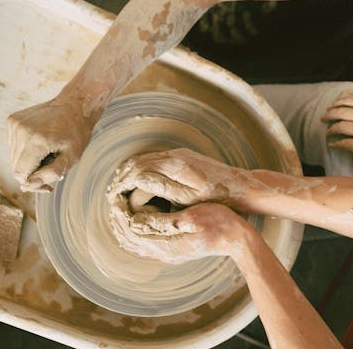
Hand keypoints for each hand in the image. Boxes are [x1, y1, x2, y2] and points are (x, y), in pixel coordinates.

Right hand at [7, 99, 94, 191]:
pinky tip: (40, 141)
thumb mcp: (72, 157)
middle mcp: (21, 131)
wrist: (74, 105)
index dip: (32, 183)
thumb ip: (51, 173)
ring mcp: (14, 124)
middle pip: (16, 166)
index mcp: (37, 140)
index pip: (20, 173)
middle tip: (51, 167)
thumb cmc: (76, 134)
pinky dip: (24, 149)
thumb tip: (27, 186)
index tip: (47, 184)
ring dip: (28, 160)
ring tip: (47, 152)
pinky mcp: (12, 120)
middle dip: (31, 172)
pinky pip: (13, 145)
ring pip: (13, 157)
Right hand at [107, 148, 256, 209]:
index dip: (122, 183)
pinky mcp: (184, 158)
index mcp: (174, 165)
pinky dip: (142, 171)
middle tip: (111, 194)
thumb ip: (163, 188)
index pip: (137, 170)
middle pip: (138, 161)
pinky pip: (155, 161)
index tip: (112, 196)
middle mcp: (175, 155)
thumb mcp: (188, 198)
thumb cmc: (216, 197)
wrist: (241, 186)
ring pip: (145, 159)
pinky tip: (139, 183)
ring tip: (120, 189)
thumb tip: (138, 181)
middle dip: (122, 177)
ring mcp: (179, 155)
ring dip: (130, 173)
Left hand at [110, 202, 254, 263]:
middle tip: (113, 198)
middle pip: (129, 239)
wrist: (237, 238)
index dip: (120, 212)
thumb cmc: (219, 223)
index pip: (131, 230)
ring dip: (124, 225)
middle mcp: (164, 252)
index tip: (116, 196)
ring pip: (135, 243)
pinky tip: (133, 218)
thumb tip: (136, 221)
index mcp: (166, 245)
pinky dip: (134, 231)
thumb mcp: (192, 218)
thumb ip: (162, 221)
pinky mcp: (173, 249)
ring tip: (119, 206)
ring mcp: (168, 253)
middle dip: (118, 219)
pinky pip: (145, 243)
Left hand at [321, 88, 352, 177]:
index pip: (349, 100)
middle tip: (323, 118)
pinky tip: (333, 144)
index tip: (330, 107)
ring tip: (328, 133)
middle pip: (341, 111)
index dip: (336, 103)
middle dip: (329, 114)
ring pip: (340, 126)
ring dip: (330, 130)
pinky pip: (343, 143)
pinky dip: (335, 143)